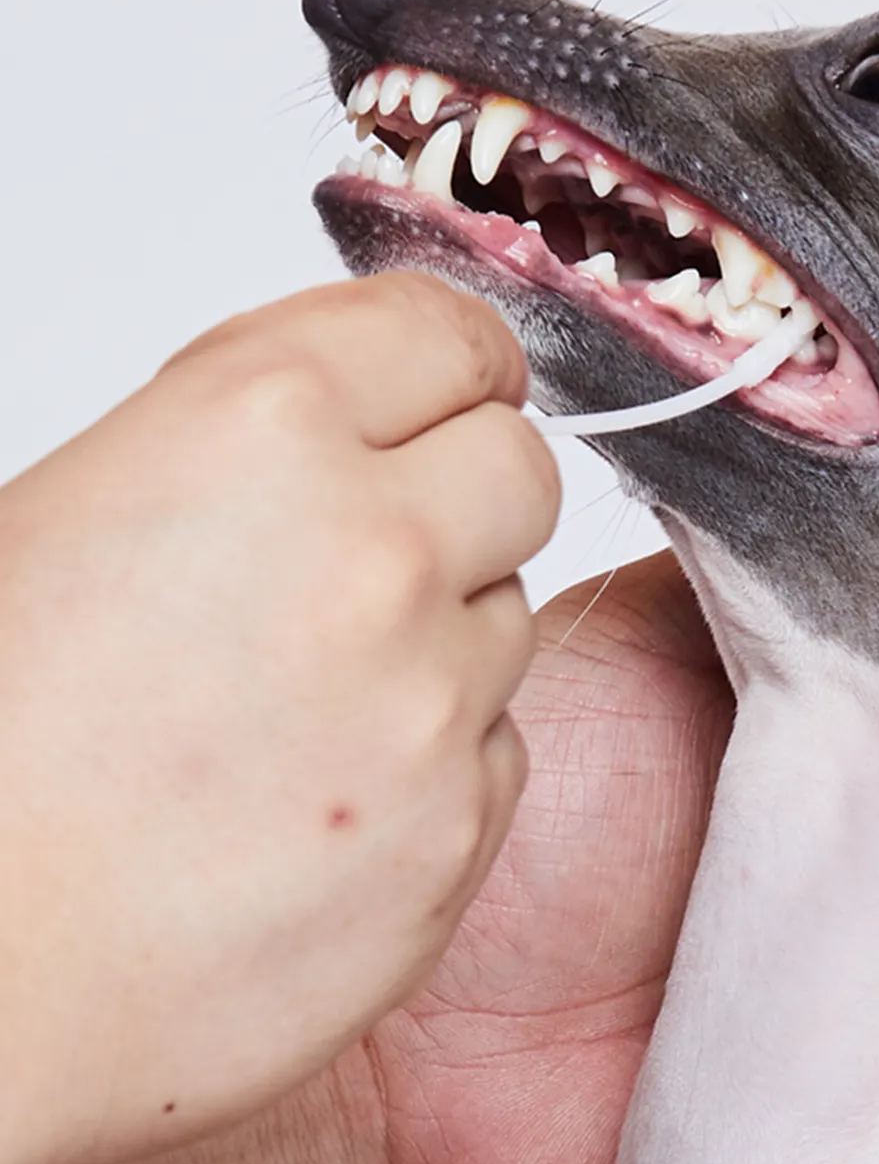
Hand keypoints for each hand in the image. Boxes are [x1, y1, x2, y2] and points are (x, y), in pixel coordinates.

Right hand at [0, 274, 559, 1163]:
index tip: (438, 400)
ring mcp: (429, 697)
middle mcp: (371, 547)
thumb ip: (250, 447)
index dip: (447, 370)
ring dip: (436, 645)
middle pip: (520, 467)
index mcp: (255, 429)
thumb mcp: (73, 512)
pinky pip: (495, 753)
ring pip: (508, 616)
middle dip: (460, 499)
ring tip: (283, 718)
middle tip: (360, 563)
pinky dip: (430, 771)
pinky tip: (303, 812)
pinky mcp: (457, 829)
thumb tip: (373, 419)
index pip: (451, 333)